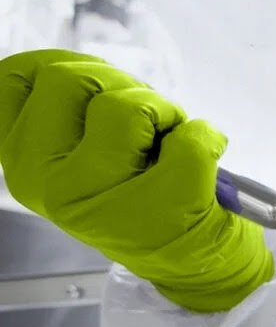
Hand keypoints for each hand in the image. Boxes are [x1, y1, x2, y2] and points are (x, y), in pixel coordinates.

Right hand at [0, 49, 272, 311]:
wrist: (193, 261)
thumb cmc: (141, 195)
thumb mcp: (83, 150)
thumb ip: (68, 105)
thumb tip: (70, 64)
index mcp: (23, 163)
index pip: (19, 77)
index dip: (73, 73)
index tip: (96, 104)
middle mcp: (49, 185)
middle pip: (72, 78)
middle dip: (120, 88)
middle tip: (142, 127)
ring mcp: (104, 201)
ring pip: (127, 107)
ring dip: (161, 112)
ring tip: (164, 148)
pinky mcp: (165, 209)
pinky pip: (192, 140)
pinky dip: (206, 138)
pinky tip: (200, 162)